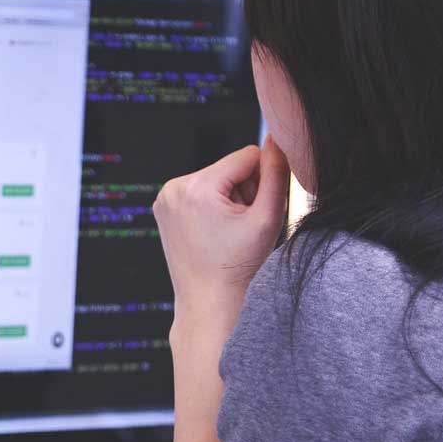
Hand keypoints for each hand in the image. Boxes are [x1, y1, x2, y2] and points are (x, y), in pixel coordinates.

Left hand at [153, 135, 290, 327]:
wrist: (209, 303)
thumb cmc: (239, 266)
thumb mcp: (267, 218)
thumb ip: (277, 173)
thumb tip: (278, 138)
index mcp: (197, 187)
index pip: (247, 156)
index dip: (263, 181)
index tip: (257, 212)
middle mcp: (174, 187)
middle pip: (229, 168)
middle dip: (243, 191)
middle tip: (241, 227)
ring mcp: (165, 198)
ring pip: (216, 179)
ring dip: (229, 199)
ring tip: (228, 232)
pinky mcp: (164, 208)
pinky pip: (200, 192)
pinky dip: (213, 206)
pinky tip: (214, 233)